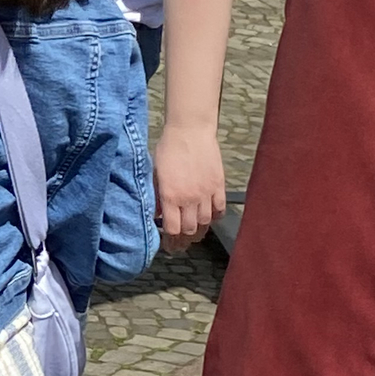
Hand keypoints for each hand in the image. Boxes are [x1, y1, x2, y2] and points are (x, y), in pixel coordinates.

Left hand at [153, 121, 225, 250]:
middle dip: (184, 240)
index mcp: (171, 196)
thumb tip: (156, 214)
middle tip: (180, 243)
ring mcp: (206, 193)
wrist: (190, 130)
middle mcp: (189, 199)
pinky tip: (209, 218)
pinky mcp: (218, 185)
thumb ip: (156, 196)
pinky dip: (214, 217)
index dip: (170, 241)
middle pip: (190, 230)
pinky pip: (219, 209)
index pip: (172, 229)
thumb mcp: (154, 173)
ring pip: (206, 223)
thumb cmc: (168, 148)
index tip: (168, 244)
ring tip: (194, 234)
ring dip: (199, 231)